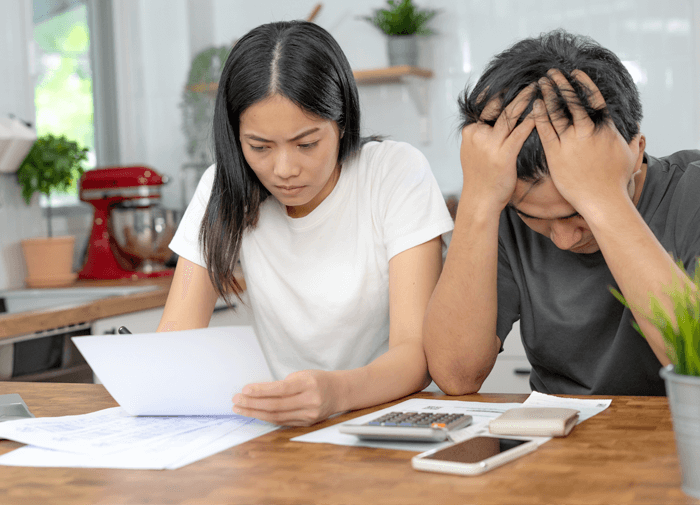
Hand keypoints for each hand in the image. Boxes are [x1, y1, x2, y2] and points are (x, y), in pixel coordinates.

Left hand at [232, 369, 339, 425]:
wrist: (339, 392)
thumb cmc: (318, 380)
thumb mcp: (303, 374)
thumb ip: (283, 384)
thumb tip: (257, 392)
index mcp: (309, 384)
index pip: (280, 389)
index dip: (261, 391)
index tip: (244, 390)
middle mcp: (310, 401)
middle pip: (276, 405)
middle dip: (252, 403)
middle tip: (236, 400)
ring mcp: (309, 415)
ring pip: (276, 416)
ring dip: (255, 413)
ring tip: (240, 408)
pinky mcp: (306, 423)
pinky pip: (282, 421)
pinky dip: (266, 418)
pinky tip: (255, 413)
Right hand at [460, 84, 535, 211]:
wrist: (480, 200)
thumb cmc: (481, 179)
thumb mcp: (474, 153)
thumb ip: (481, 136)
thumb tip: (490, 123)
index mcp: (470, 132)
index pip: (485, 106)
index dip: (500, 93)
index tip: (512, 82)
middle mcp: (478, 135)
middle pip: (498, 107)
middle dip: (515, 93)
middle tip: (531, 81)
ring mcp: (489, 144)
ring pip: (509, 115)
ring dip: (525, 100)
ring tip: (539, 88)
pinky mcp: (503, 154)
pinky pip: (520, 132)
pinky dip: (532, 120)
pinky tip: (542, 112)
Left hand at [534, 69, 642, 216]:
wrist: (602, 200)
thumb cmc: (616, 181)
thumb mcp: (629, 157)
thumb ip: (632, 142)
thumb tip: (638, 135)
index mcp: (605, 128)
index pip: (594, 98)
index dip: (583, 84)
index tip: (574, 72)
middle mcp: (587, 132)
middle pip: (572, 101)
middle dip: (561, 84)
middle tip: (551, 72)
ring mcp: (571, 142)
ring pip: (557, 113)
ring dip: (548, 95)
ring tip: (541, 83)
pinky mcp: (556, 154)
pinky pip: (545, 131)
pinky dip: (540, 116)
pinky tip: (535, 104)